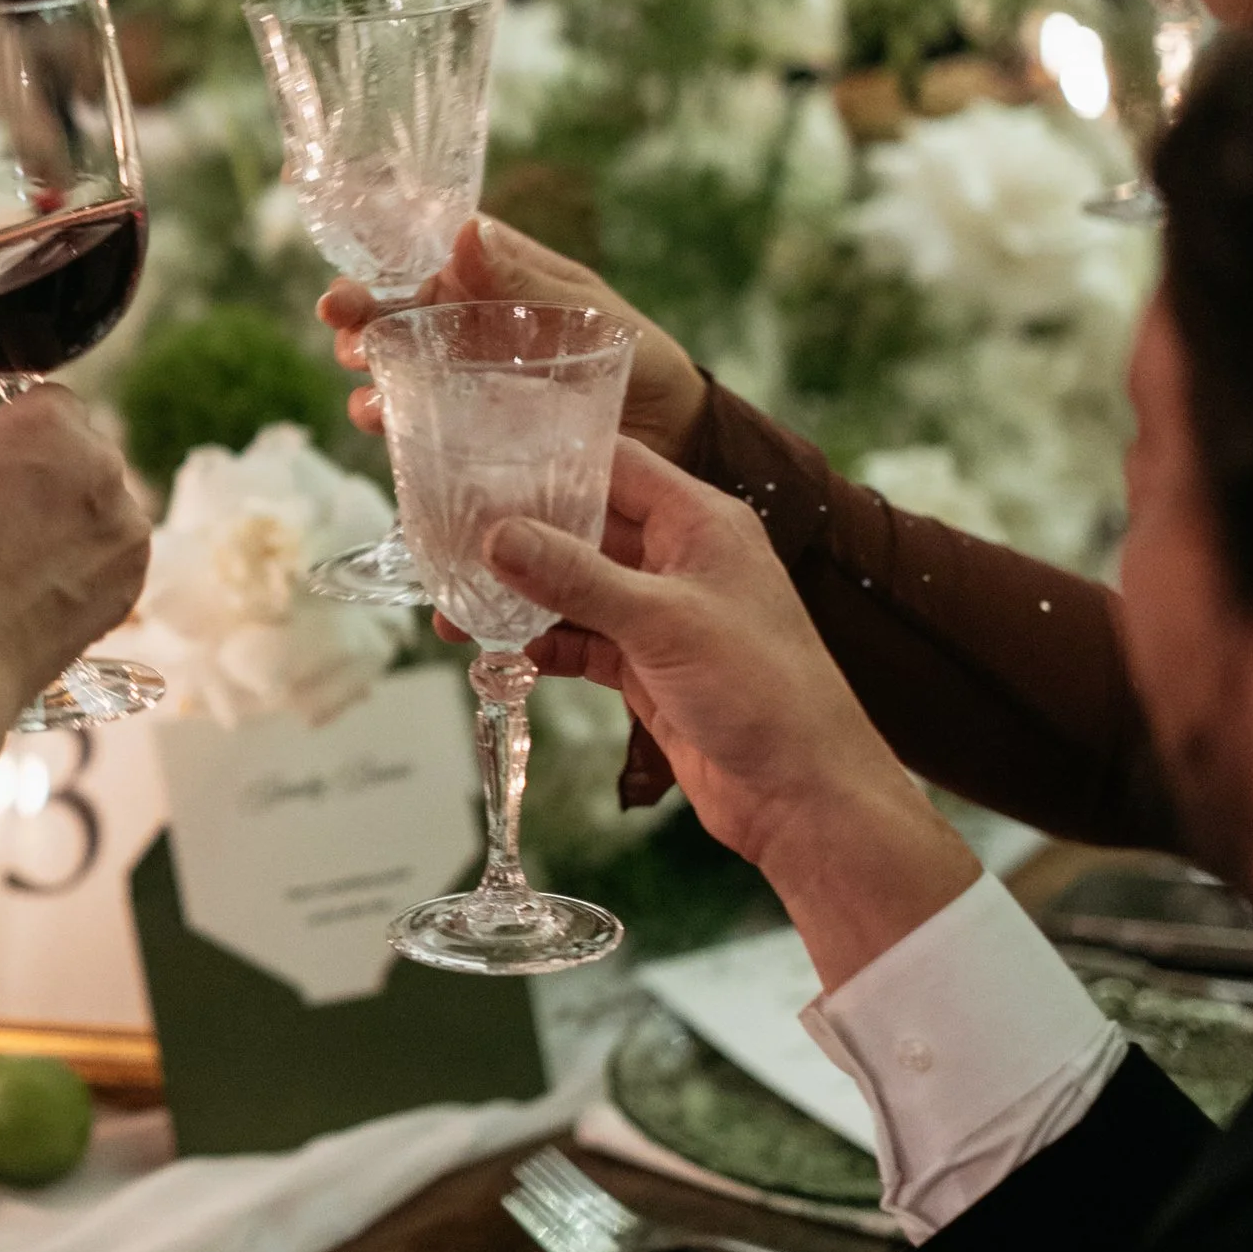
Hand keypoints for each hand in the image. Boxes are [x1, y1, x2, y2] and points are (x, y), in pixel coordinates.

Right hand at [0, 388, 149, 715]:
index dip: (19, 432)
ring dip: (73, 523)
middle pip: (83, 454)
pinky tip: (40, 591)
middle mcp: (102, 465)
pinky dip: (87, 567)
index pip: (50, 403)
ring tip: (19, 564)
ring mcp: (125, 526)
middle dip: (51, 477)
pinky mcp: (132, 580)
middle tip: (2, 520)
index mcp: (50, 424)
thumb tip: (0, 455)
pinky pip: (112, 555)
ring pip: (102, 507)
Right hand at [320, 215, 705, 471]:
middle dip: (360, 317)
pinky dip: (392, 421)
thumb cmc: (643, 360)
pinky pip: (421, 422)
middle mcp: (475, 328)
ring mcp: (469, 381)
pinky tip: (379, 421)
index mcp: (501, 282)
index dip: (380, 267)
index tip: (344, 282)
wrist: (675, 441)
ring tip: (359, 378)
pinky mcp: (473, 433)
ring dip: (369, 371)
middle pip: (400, 315)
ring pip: (400, 368)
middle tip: (338, 322)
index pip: (429, 263)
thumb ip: (526, 281)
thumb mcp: (590, 314)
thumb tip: (463, 232)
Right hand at [483, 441, 976, 984]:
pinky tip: (497, 654)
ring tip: (454, 606)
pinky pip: (581, 642)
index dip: (549, 457)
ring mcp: (662, 615)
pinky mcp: (648, 668)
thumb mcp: (663, 622)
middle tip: (447, 536)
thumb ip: (577, 577)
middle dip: (519, 533)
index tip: (480, 456)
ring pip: (575, 588)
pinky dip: (542, 645)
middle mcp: (680, 559)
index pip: (614, 463)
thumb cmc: (766, 692)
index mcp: (700, 522)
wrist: (805, 795)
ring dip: (521, 597)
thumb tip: (498, 536)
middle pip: (584, 525)